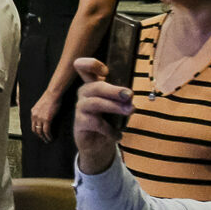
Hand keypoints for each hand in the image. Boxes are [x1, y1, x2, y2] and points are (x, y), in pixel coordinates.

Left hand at [29, 89, 64, 142]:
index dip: (36, 131)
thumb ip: (41, 111)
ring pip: (40, 132)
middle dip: (39, 136)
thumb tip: (44, 116)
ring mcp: (40, 118)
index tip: (40, 134)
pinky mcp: (47, 119)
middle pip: (35, 130)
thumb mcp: (41, 105)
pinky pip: (46, 131)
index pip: (32, 125)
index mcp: (33, 112)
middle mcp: (34, 116)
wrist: (53, 94)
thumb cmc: (50, 97)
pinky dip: (48, 136)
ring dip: (44, 138)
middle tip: (44, 140)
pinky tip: (51, 138)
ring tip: (48, 141)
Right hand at [71, 58, 131, 174]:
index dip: (92, 64)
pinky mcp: (80, 122)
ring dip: (114, 107)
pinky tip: (118, 136)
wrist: (98, 144)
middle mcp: (85, 93)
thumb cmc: (109, 120)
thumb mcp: (118, 105)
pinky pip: (97, 123)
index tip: (106, 72)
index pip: (84, 67)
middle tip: (130, 95)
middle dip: (114, 90)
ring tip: (130, 111)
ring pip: (96, 103)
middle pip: (96, 86)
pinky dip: (110, 130)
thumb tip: (129, 95)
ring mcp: (81, 107)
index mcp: (93, 84)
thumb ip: (122, 97)